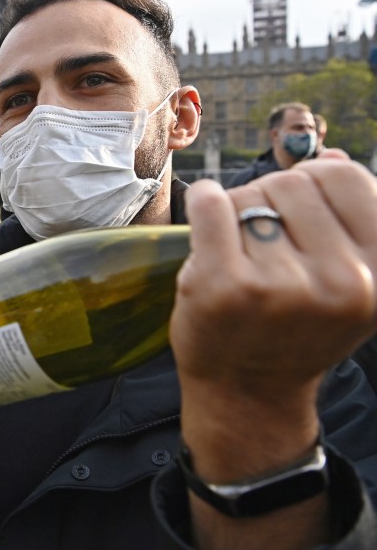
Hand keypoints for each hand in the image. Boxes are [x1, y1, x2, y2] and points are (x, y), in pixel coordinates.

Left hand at [172, 151, 376, 477]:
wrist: (247, 393)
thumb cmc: (293, 327)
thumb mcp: (343, 280)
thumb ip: (347, 219)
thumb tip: (332, 156)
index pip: (345, 177)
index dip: (314, 184)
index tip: (300, 217)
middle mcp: (339, 282)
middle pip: (292, 182)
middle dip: (271, 201)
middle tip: (264, 247)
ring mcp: (279, 286)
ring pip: (249, 194)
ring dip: (237, 213)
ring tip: (242, 257)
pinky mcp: (223, 286)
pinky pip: (209, 203)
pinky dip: (203, 202)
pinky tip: (207, 229)